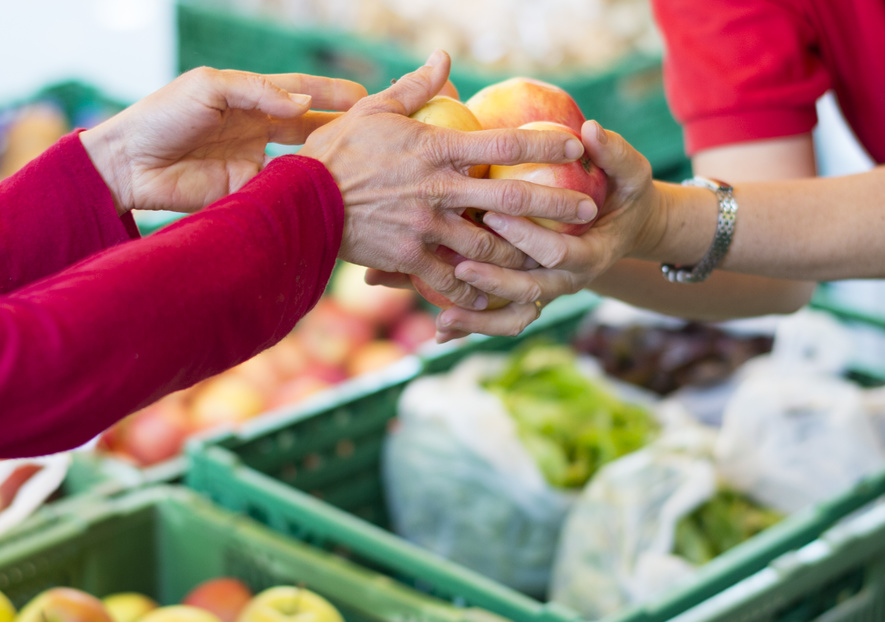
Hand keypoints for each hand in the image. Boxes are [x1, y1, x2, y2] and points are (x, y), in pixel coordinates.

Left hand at [80, 67, 366, 213]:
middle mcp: (258, 131)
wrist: (129, 164)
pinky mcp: (247, 195)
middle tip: (378, 133)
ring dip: (329, 163)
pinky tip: (328, 194)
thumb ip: (257, 91)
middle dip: (343, 129)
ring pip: (303, 163)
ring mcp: (255, 165)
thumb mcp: (209, 88)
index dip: (334, 95)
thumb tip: (303, 103)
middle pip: (311, 129)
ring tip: (362, 164)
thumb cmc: (162, 115)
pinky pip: (283, 193)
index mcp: (250, 100)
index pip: (301, 94)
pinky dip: (303, 193)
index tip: (368, 97)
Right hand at [298, 50, 599, 311]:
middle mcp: (439, 190)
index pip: (503, 142)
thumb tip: (445, 59)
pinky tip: (493, 300)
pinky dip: (472, 293)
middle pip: (511, 198)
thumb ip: (415, 88)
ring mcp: (426, 228)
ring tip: (550, 259)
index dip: (544, 142)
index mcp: (436, 149)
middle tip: (588, 212)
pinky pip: (448, 281)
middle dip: (555, 205)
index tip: (575, 144)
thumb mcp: (373, 110)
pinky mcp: (409, 258)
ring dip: (523, 255)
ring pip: (488, 246)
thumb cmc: (333, 152)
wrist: (296, 204)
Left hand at [426, 120, 658, 338]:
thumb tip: (590, 129)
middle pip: (530, 291)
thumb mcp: (632, 172)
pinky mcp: (528, 296)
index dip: (528, 237)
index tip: (493, 215)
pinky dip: (473, 325)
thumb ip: (614, 153)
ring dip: (478, 319)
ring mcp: (547, 291)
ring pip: (512, 315)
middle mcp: (568, 281)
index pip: (558, 253)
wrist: (625, 228)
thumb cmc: (625, 193)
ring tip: (442, 317)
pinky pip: (500, 318)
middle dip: (495, 281)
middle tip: (459, 267)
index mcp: (592, 255)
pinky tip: (441, 330)